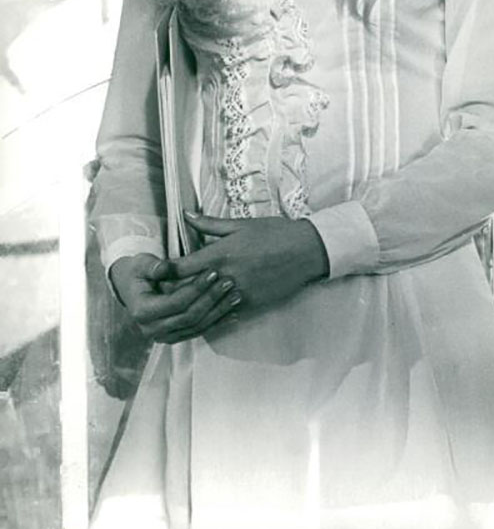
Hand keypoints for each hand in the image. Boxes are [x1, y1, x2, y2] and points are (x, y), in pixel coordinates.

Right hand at [109, 253, 240, 343]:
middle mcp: (152, 329)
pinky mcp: (175, 337)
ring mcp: (164, 336)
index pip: (175, 302)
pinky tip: (233, 313)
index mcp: (142, 311)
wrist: (131, 289)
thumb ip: (152, 266)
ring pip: (197, 327)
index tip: (213, 272)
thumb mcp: (140, 264)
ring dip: (219, 312)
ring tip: (236, 295)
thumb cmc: (137, 273)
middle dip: (211, 299)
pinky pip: (199, 332)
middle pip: (189, 317)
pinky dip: (217, 323)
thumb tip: (165, 268)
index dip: (196, 288)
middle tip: (229, 282)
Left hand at [163, 214, 329, 313]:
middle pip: (188, 291)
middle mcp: (226, 277)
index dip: (164, 271)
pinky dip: (212, 314)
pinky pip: (224, 314)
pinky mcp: (251, 305)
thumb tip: (186, 215)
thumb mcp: (242, 225)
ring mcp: (238, 294)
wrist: (307, 251)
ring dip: (190, 306)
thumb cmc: (275, 233)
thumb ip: (210, 224)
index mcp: (221, 255)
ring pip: (204, 307)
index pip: (182, 268)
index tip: (152, 273)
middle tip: (158, 292)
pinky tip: (203, 313)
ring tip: (176, 306)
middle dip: (172, 292)